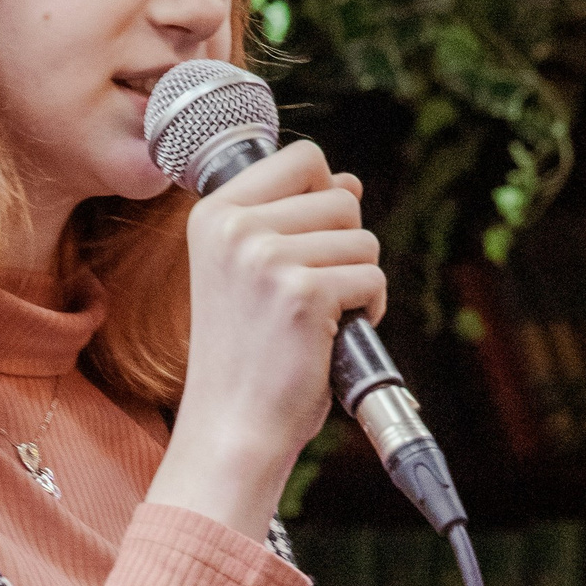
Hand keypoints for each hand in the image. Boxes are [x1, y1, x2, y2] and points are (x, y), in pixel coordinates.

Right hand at [147, 141, 385, 541]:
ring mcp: (266, 257)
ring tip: (316, 320)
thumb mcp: (250, 273)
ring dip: (357, 281)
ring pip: (362, 238)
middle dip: (343, 248)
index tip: (306, 244)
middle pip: (340, 198)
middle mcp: (233, 228)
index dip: (323, 196)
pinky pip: (372, 278)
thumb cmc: (245, 356)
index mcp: (213, 215)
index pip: (302, 158)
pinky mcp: (302, 292)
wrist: (232, 427)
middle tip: (307, 297)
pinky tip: (329, 338)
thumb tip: (348, 184)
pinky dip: (368, 310)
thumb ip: (291, 219)